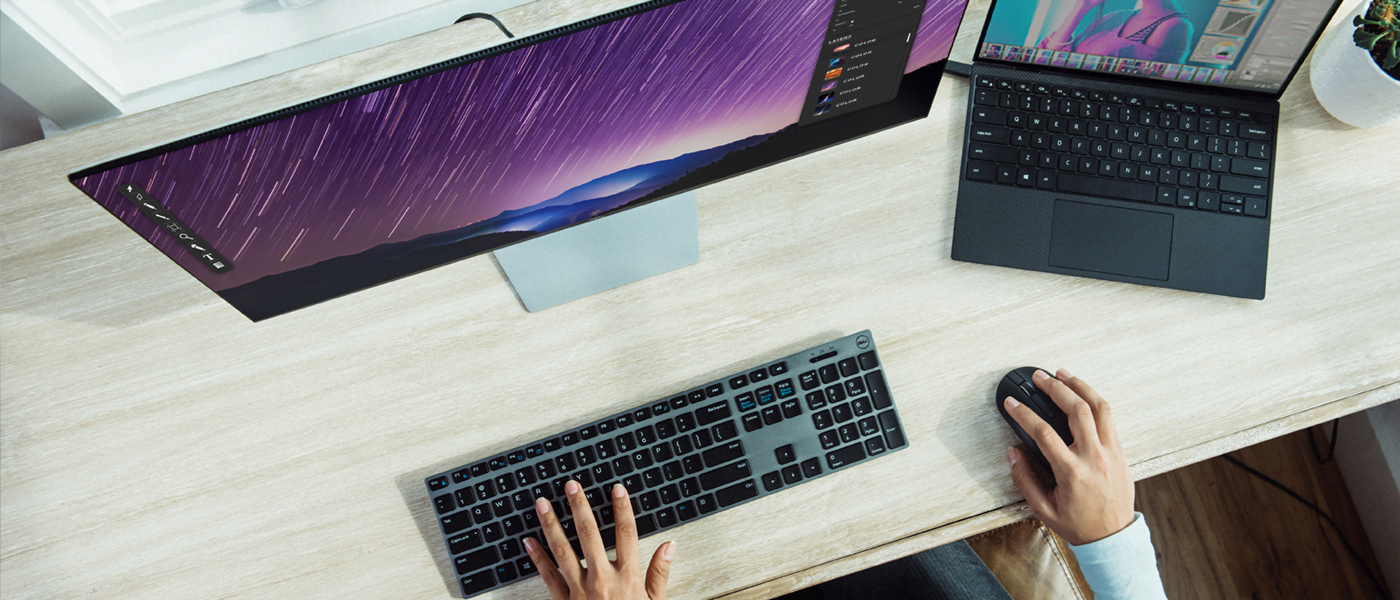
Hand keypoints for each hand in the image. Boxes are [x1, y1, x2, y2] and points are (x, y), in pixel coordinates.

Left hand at [525, 481, 675, 599]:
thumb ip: (660, 574)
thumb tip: (669, 546)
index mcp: (627, 579)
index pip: (626, 535)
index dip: (622, 509)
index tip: (617, 489)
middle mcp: (602, 581)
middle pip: (590, 535)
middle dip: (580, 507)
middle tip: (571, 486)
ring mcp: (579, 592)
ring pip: (563, 551)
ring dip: (551, 525)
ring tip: (542, 504)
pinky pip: (547, 577)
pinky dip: (536, 558)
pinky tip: (528, 541)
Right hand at [1004, 369, 1134, 545]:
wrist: (1113, 536)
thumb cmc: (1079, 524)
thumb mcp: (1043, 508)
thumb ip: (1025, 479)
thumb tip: (1014, 453)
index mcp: (1072, 472)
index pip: (1044, 433)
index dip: (1024, 414)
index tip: (1012, 404)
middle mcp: (1094, 457)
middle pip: (1076, 410)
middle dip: (1055, 388)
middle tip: (1040, 378)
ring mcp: (1111, 452)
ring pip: (1099, 407)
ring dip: (1080, 386)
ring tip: (1064, 374)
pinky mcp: (1120, 451)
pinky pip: (1109, 417)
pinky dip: (1095, 399)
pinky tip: (1083, 392)